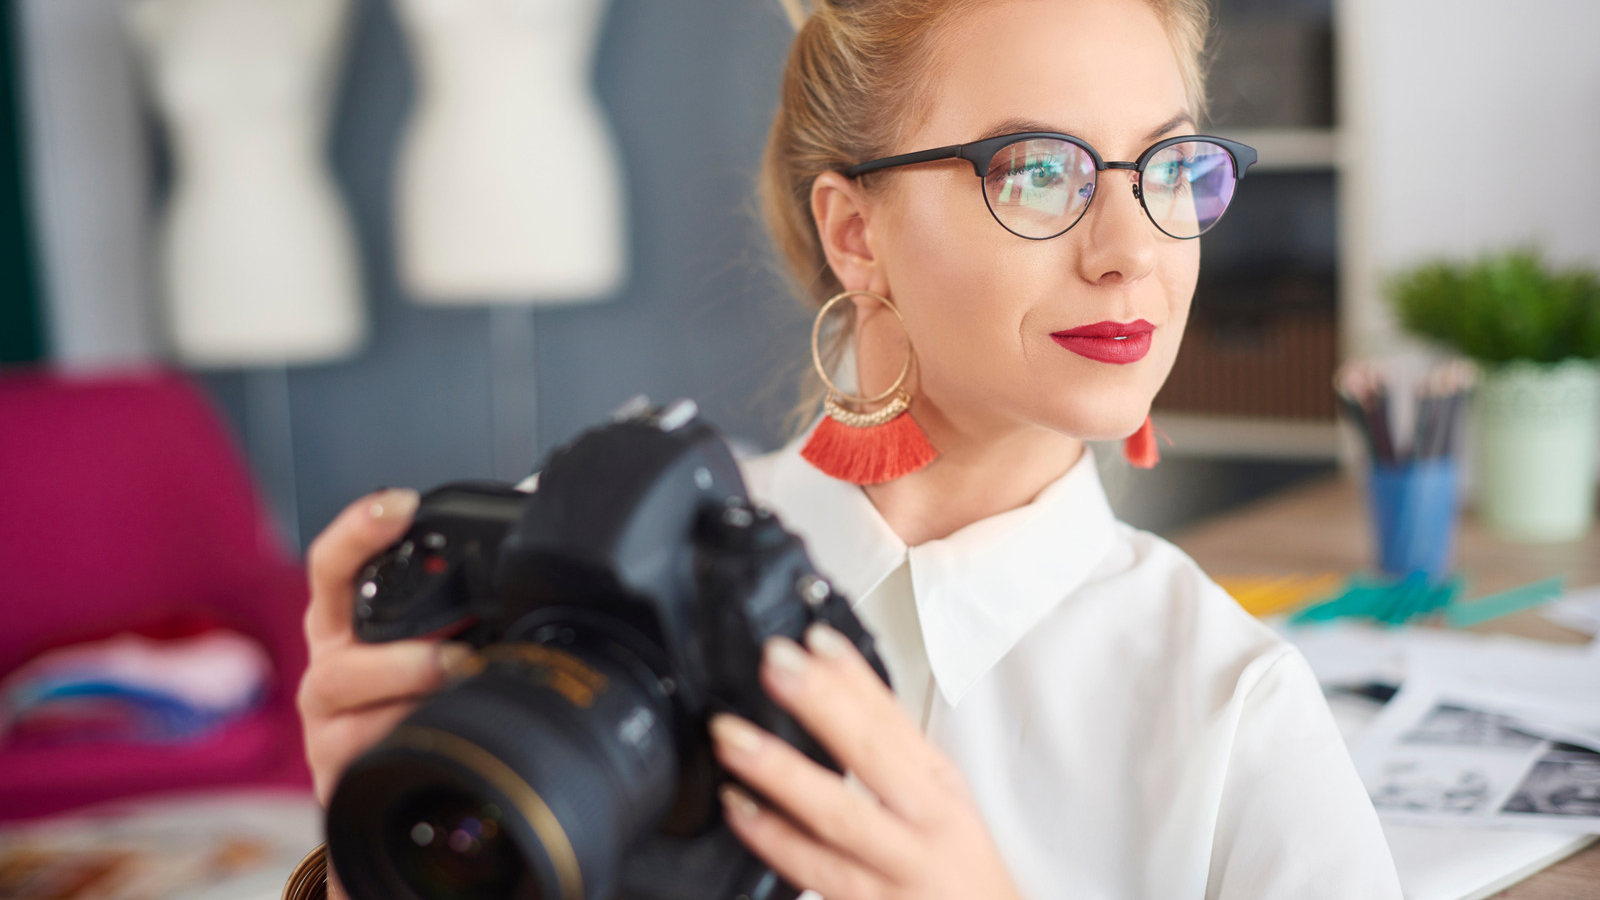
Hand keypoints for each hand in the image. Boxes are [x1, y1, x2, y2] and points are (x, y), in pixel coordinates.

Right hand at [296, 488, 465, 805]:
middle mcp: (329, 665)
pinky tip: (435, 737)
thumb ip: (477, 579)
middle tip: (457, 653)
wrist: (408, 783)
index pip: (333, 564)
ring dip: (404, 691)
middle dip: (398, 648)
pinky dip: (398, 742)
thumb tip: (539, 505)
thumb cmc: (425, 696)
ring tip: (455, 692)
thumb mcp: (443, 633)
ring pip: (343, 696)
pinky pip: (357, 756)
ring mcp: (326, 721)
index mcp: (347, 621)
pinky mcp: (334, 772)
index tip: (401, 505)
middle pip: (333, 637)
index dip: (358, 529)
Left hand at [710, 624, 1023, 899]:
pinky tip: (739, 810)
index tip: (817, 638)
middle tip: (776, 664)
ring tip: (732, 736)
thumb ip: (890, 756)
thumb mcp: (940, 804)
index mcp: (938, 789)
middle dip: (821, 703)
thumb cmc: (957, 871)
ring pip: (835, 815)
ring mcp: (893, 870)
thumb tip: (834, 690)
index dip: (855, 676)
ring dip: (778, 771)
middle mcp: (922, 826)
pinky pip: (811, 871)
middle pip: (871, 755)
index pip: (896, 719)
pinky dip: (771, 838)